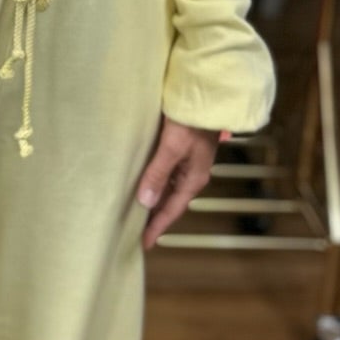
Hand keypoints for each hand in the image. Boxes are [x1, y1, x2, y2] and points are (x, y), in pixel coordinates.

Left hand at [136, 117, 229, 248]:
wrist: (206, 95)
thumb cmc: (191, 121)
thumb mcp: (172, 148)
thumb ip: (158, 173)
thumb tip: (146, 202)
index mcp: (193, 178)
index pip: (172, 210)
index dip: (157, 227)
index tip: (143, 244)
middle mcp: (190, 174)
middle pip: (169, 202)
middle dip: (154, 217)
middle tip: (133, 231)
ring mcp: (186, 162)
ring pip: (166, 188)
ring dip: (152, 200)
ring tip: (133, 211)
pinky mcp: (180, 150)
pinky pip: (165, 174)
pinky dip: (153, 182)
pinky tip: (140, 183)